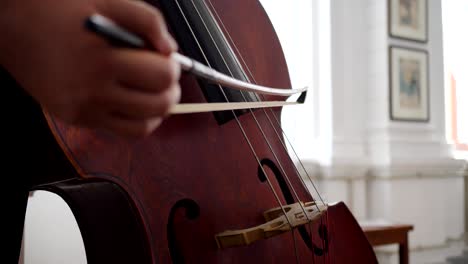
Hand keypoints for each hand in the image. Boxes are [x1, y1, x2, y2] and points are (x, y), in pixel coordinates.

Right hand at [0, 0, 180, 137]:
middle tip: (165, 77)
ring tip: (154, 93)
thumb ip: (147, 20)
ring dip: (158, 110)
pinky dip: (137, 121)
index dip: (173, 68)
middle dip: (171, 90)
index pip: (161, 76)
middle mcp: (92, 90)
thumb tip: (170, 49)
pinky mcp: (75, 118)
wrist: (11, 25)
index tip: (168, 60)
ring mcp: (83, 109)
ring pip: (143, 127)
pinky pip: (121, 132)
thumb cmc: (58, 8)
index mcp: (103, 58)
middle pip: (157, 105)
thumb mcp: (107, 0)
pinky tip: (135, 103)